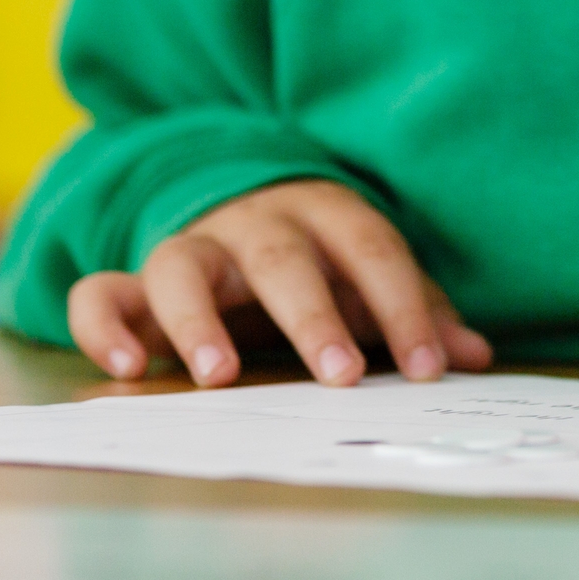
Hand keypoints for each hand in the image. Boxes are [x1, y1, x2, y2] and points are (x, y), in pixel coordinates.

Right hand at [65, 179, 492, 388]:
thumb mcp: (368, 274)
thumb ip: (416, 310)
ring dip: (198, 320)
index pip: (372, 250)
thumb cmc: (319, 256)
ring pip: (183, 265)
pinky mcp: (134, 280)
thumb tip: (476, 356)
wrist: (235, 203)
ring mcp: (191, 246)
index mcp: (325, 212)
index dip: (404, 308)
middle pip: (282, 257)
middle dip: (313, 315)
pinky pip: (102, 293)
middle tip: (340, 374)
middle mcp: (254, 221)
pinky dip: (106, 326)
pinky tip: (130, 368)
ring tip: (220, 376)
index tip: (428, 369)